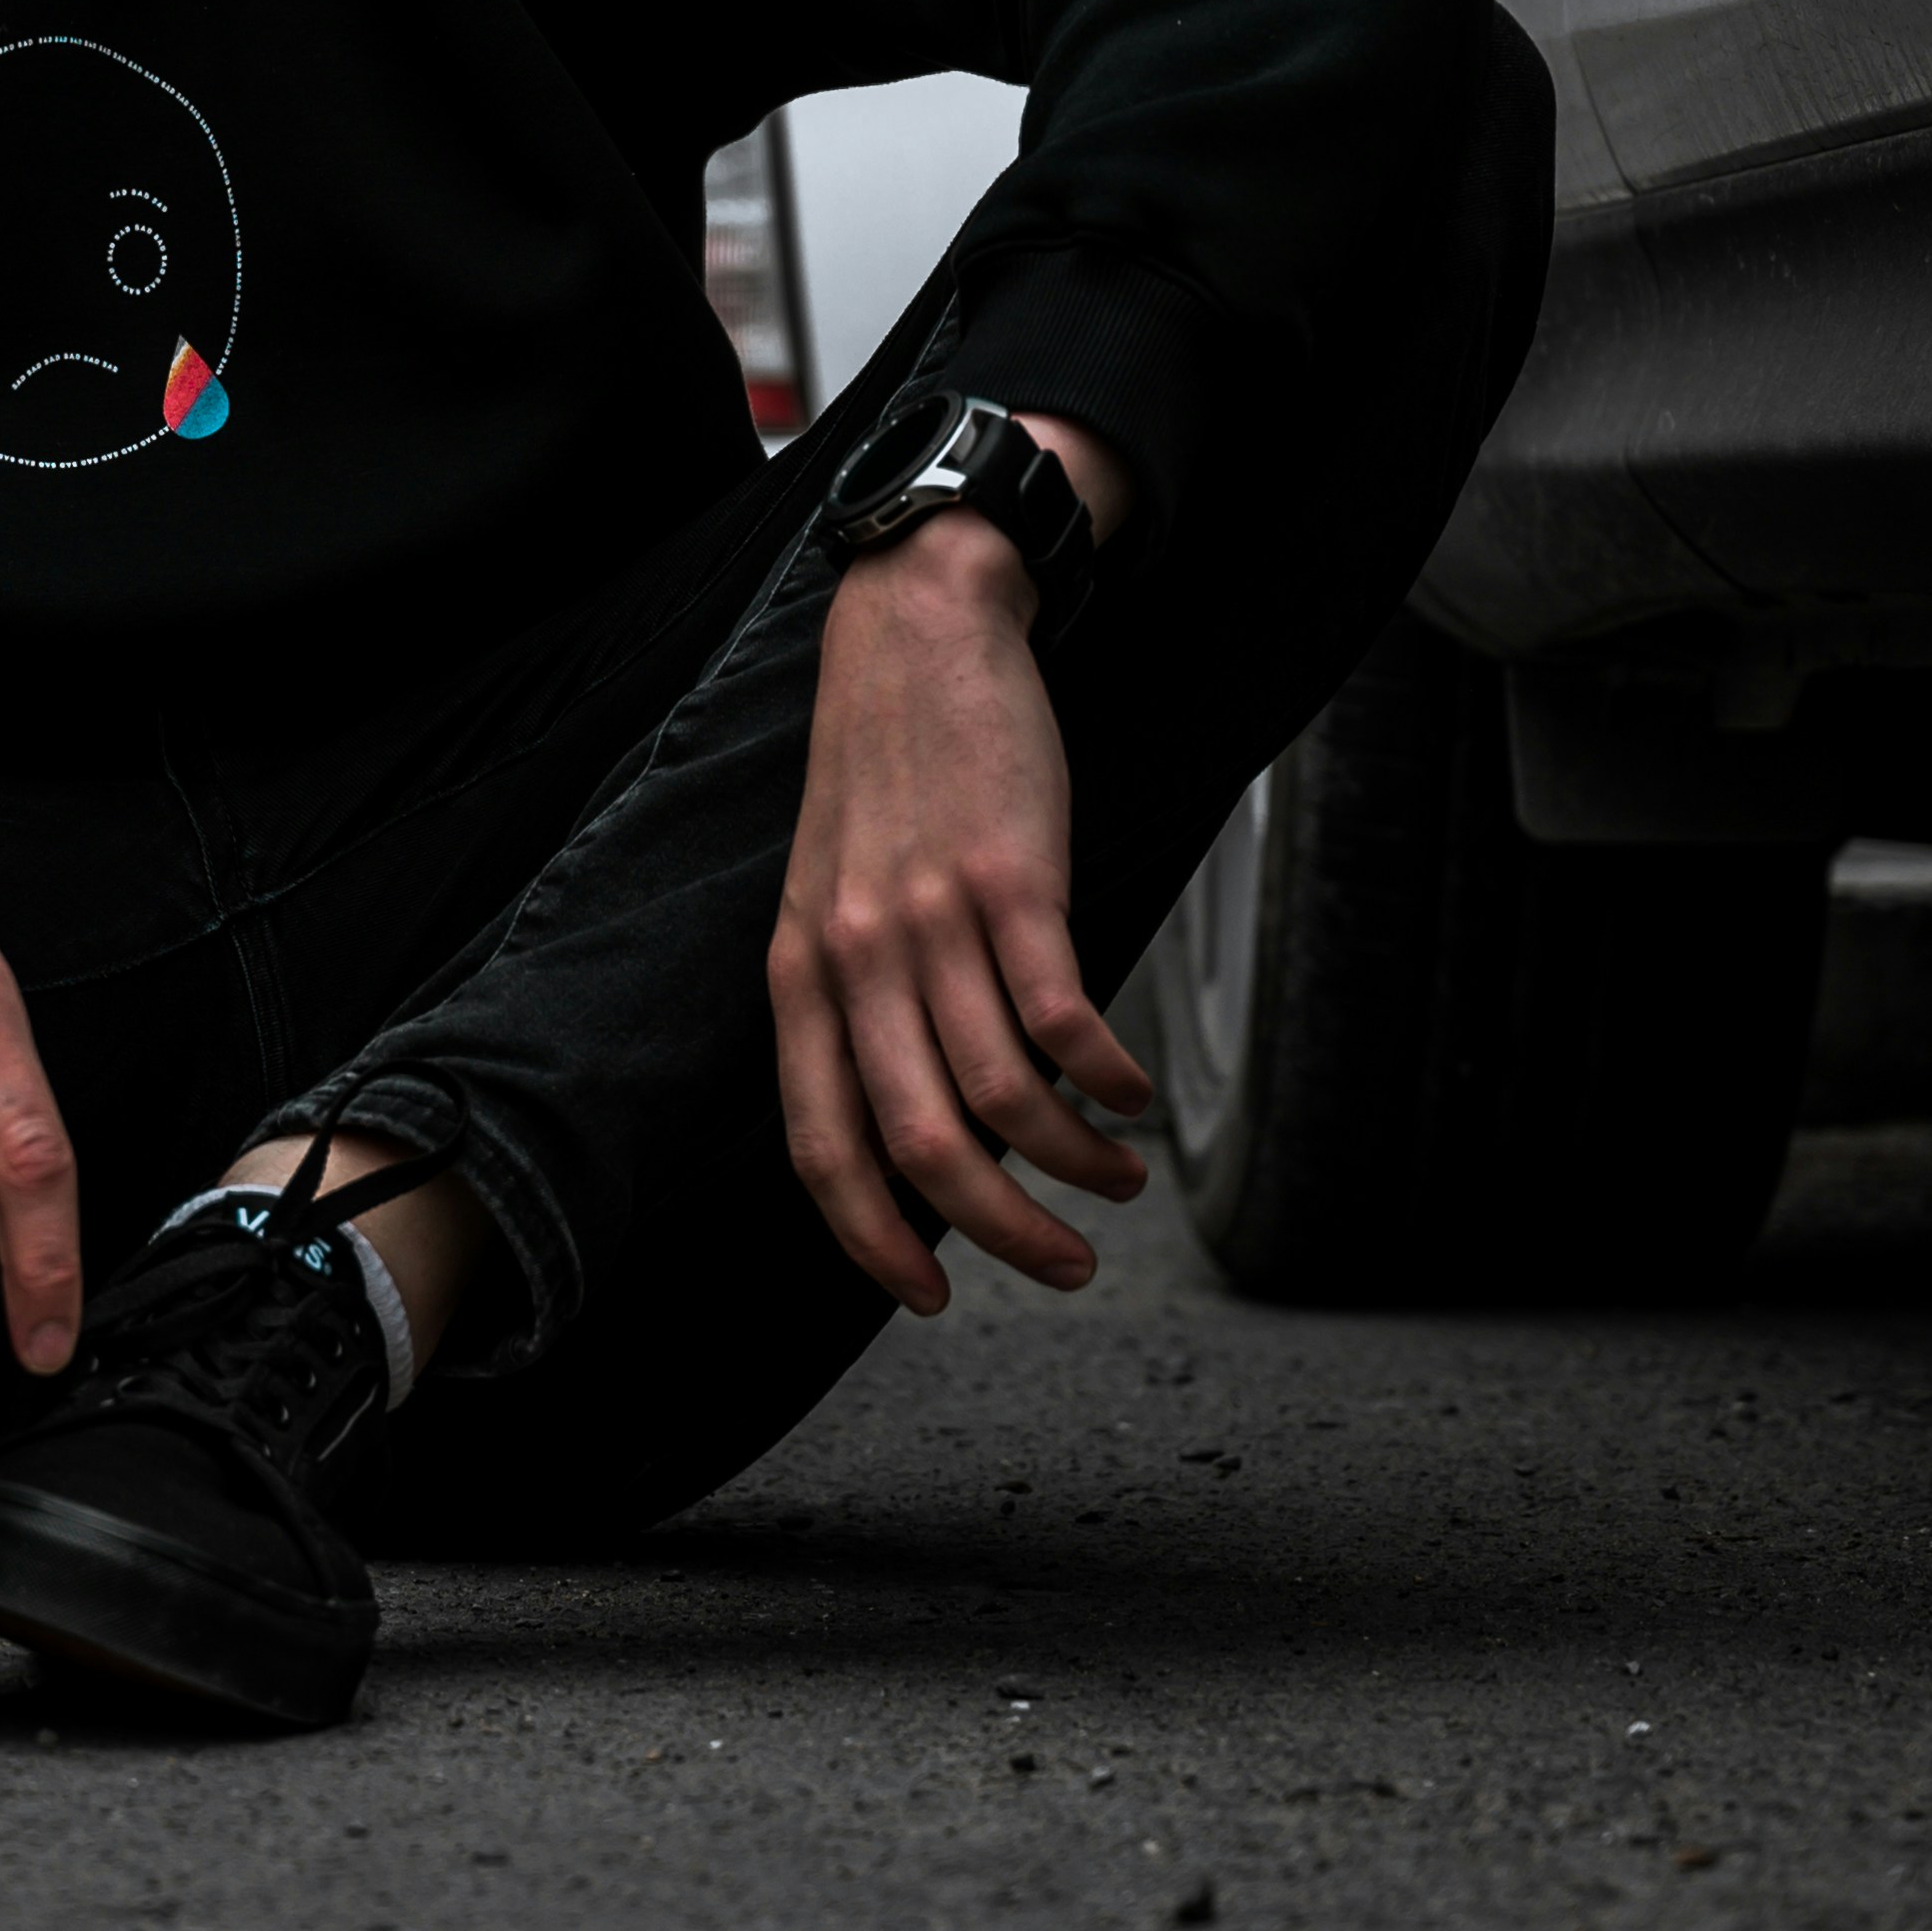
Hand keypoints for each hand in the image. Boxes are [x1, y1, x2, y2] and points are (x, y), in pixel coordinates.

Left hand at [767, 427, 1154, 1311]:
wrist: (917, 631)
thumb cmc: (887, 780)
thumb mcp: (830, 899)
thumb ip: (853, 1008)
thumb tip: (913, 1130)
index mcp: (799, 977)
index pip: (822, 1148)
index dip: (872, 1241)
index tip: (928, 1298)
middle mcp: (854, 960)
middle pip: (922, 1147)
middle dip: (1002, 1234)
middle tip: (1067, 1268)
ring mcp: (931, 919)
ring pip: (1004, 1096)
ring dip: (1074, 1163)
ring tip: (1118, 1177)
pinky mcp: (1012, 877)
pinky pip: (1063, 1017)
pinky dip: (1106, 1079)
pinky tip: (1132, 1094)